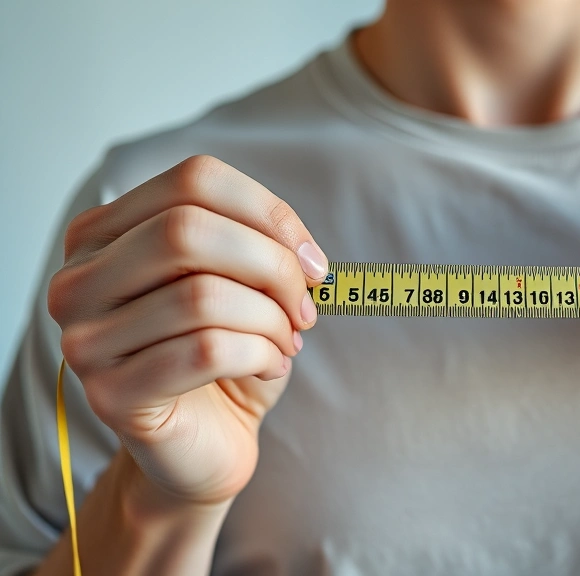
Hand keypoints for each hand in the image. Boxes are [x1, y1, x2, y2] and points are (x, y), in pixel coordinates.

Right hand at [48, 155, 327, 504]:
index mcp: (106, 233)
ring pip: (202, 295)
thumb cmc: (224, 357)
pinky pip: (206, 351)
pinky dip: (260, 355)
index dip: (269, 214)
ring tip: (287, 342)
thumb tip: (303, 256)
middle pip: (188, 229)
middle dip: (271, 266)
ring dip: (271, 320)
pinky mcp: (110, 396)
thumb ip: (260, 248)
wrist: (206, 443)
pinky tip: (269, 366)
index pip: (194, 180)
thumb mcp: (244, 286)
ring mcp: (84, 340)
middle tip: (304, 306)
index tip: (311, 261)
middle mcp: (79, 279)